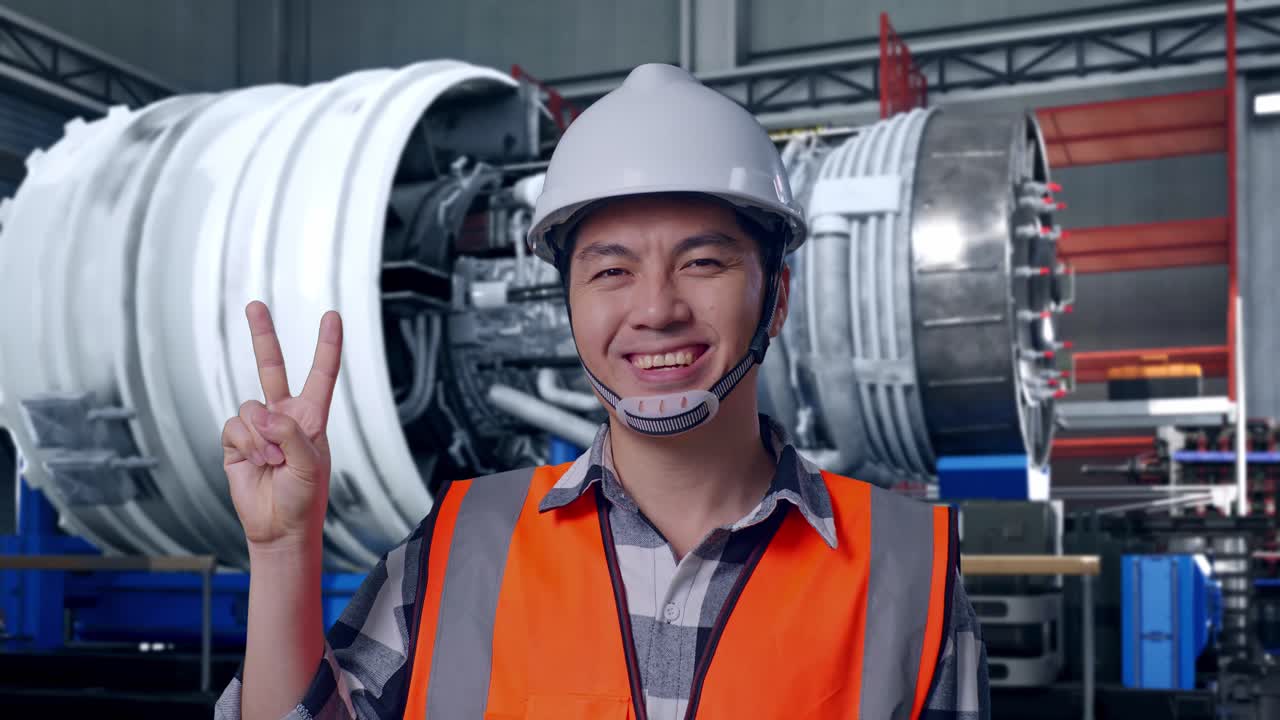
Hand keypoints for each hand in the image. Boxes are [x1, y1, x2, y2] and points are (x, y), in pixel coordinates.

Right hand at [222, 301, 341, 548]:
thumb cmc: (304, 498)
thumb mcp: (310, 464)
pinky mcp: (236, 442)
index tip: (332, 316)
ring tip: (273, 462)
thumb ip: (290, 433)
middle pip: (272, 367)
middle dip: (262, 335)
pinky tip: (257, 464)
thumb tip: (262, 414)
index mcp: (312, 417)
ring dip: (262, 438)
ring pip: (250, 408)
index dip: (327, 345)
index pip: (321, 374)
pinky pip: (235, 427)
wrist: (278, 527)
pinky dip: (247, 446)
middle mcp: (284, 416)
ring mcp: (258, 428)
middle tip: (255, 305)